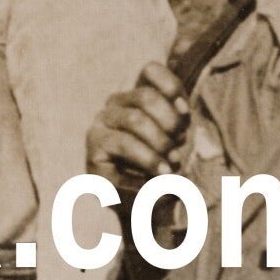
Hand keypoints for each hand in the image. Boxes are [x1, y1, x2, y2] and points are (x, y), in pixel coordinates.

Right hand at [86, 60, 189, 185]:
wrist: (142, 208)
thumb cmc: (160, 167)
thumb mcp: (177, 138)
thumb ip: (179, 115)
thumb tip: (184, 93)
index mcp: (135, 97)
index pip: (150, 71)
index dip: (171, 87)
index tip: (186, 113)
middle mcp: (114, 105)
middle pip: (145, 97)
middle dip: (169, 123)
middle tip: (179, 148)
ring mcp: (100, 125)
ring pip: (135, 119)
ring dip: (160, 144)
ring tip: (170, 165)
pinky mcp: (94, 148)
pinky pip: (124, 143)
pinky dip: (148, 159)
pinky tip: (160, 175)